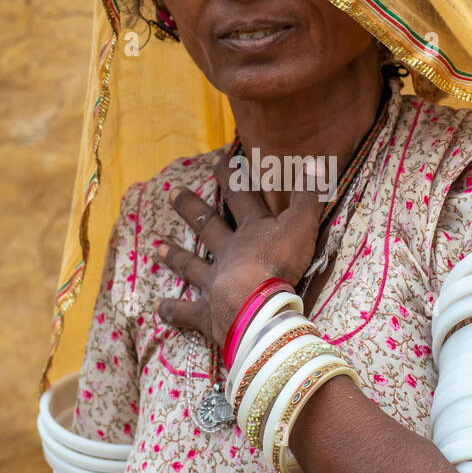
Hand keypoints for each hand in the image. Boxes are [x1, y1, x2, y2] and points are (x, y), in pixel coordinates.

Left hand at [155, 150, 325, 349]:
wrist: (257, 306)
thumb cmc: (281, 264)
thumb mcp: (301, 225)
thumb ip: (308, 197)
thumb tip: (314, 162)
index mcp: (250, 232)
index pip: (240, 197)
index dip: (230, 177)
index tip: (217, 159)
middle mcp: (227, 253)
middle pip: (207, 226)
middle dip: (191, 208)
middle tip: (172, 193)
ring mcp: (214, 283)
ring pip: (191, 266)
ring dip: (175, 256)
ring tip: (157, 248)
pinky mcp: (208, 313)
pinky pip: (187, 312)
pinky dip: (173, 311)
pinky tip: (159, 308)